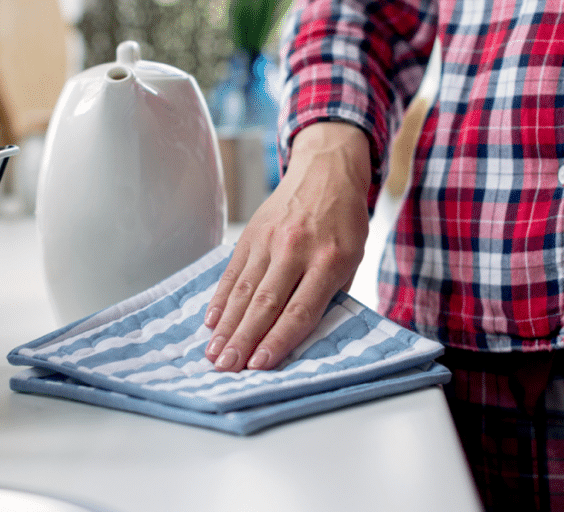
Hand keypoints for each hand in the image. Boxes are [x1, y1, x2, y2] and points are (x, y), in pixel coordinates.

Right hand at [204, 122, 371, 370]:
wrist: (326, 170)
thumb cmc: (344, 222)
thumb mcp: (352, 258)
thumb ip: (329, 294)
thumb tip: (301, 333)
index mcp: (328, 260)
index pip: (299, 310)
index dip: (277, 340)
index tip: (259, 365)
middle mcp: (296, 250)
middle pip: (265, 304)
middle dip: (243, 340)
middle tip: (226, 367)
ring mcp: (269, 241)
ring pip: (244, 290)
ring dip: (227, 326)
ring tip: (214, 353)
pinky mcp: (250, 233)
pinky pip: (232, 271)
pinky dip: (220, 299)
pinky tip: (211, 322)